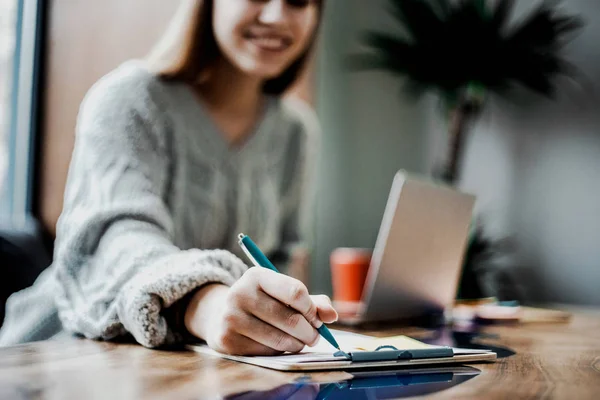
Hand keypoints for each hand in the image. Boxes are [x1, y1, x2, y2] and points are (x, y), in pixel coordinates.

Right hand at [184, 268, 337, 355]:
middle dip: (310, 332)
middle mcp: (240, 293)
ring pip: (280, 339)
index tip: (316, 318)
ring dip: (297, 344)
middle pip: (291, 319)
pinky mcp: (227, 339)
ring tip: (299, 342)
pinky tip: (275, 344)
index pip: (296, 292)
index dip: (311, 309)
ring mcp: (231, 317)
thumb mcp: (282, 294)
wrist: (221, 314)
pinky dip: (278, 351)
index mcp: (256, 275)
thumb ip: (312, 302)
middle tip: (314, 337)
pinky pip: (266, 352)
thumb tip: (332, 315)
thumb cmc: (262, 303)